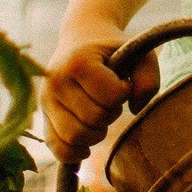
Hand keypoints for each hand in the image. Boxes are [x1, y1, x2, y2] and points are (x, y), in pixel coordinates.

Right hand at [45, 31, 160, 163]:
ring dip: (96, 133)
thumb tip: (134, 109)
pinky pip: (57, 148)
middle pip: (94, 120)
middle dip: (111, 113)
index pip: (111, 97)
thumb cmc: (113, 50)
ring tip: (99, 114)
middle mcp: (56, 81)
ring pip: (76, 138)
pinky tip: (87, 146)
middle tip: (109, 98)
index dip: (124, 93)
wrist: (81, 38)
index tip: (121, 80)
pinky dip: (74, 153)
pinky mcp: (42, 116)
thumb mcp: (139, 54)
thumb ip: (149, 79)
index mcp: (78, 62)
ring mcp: (46, 100)